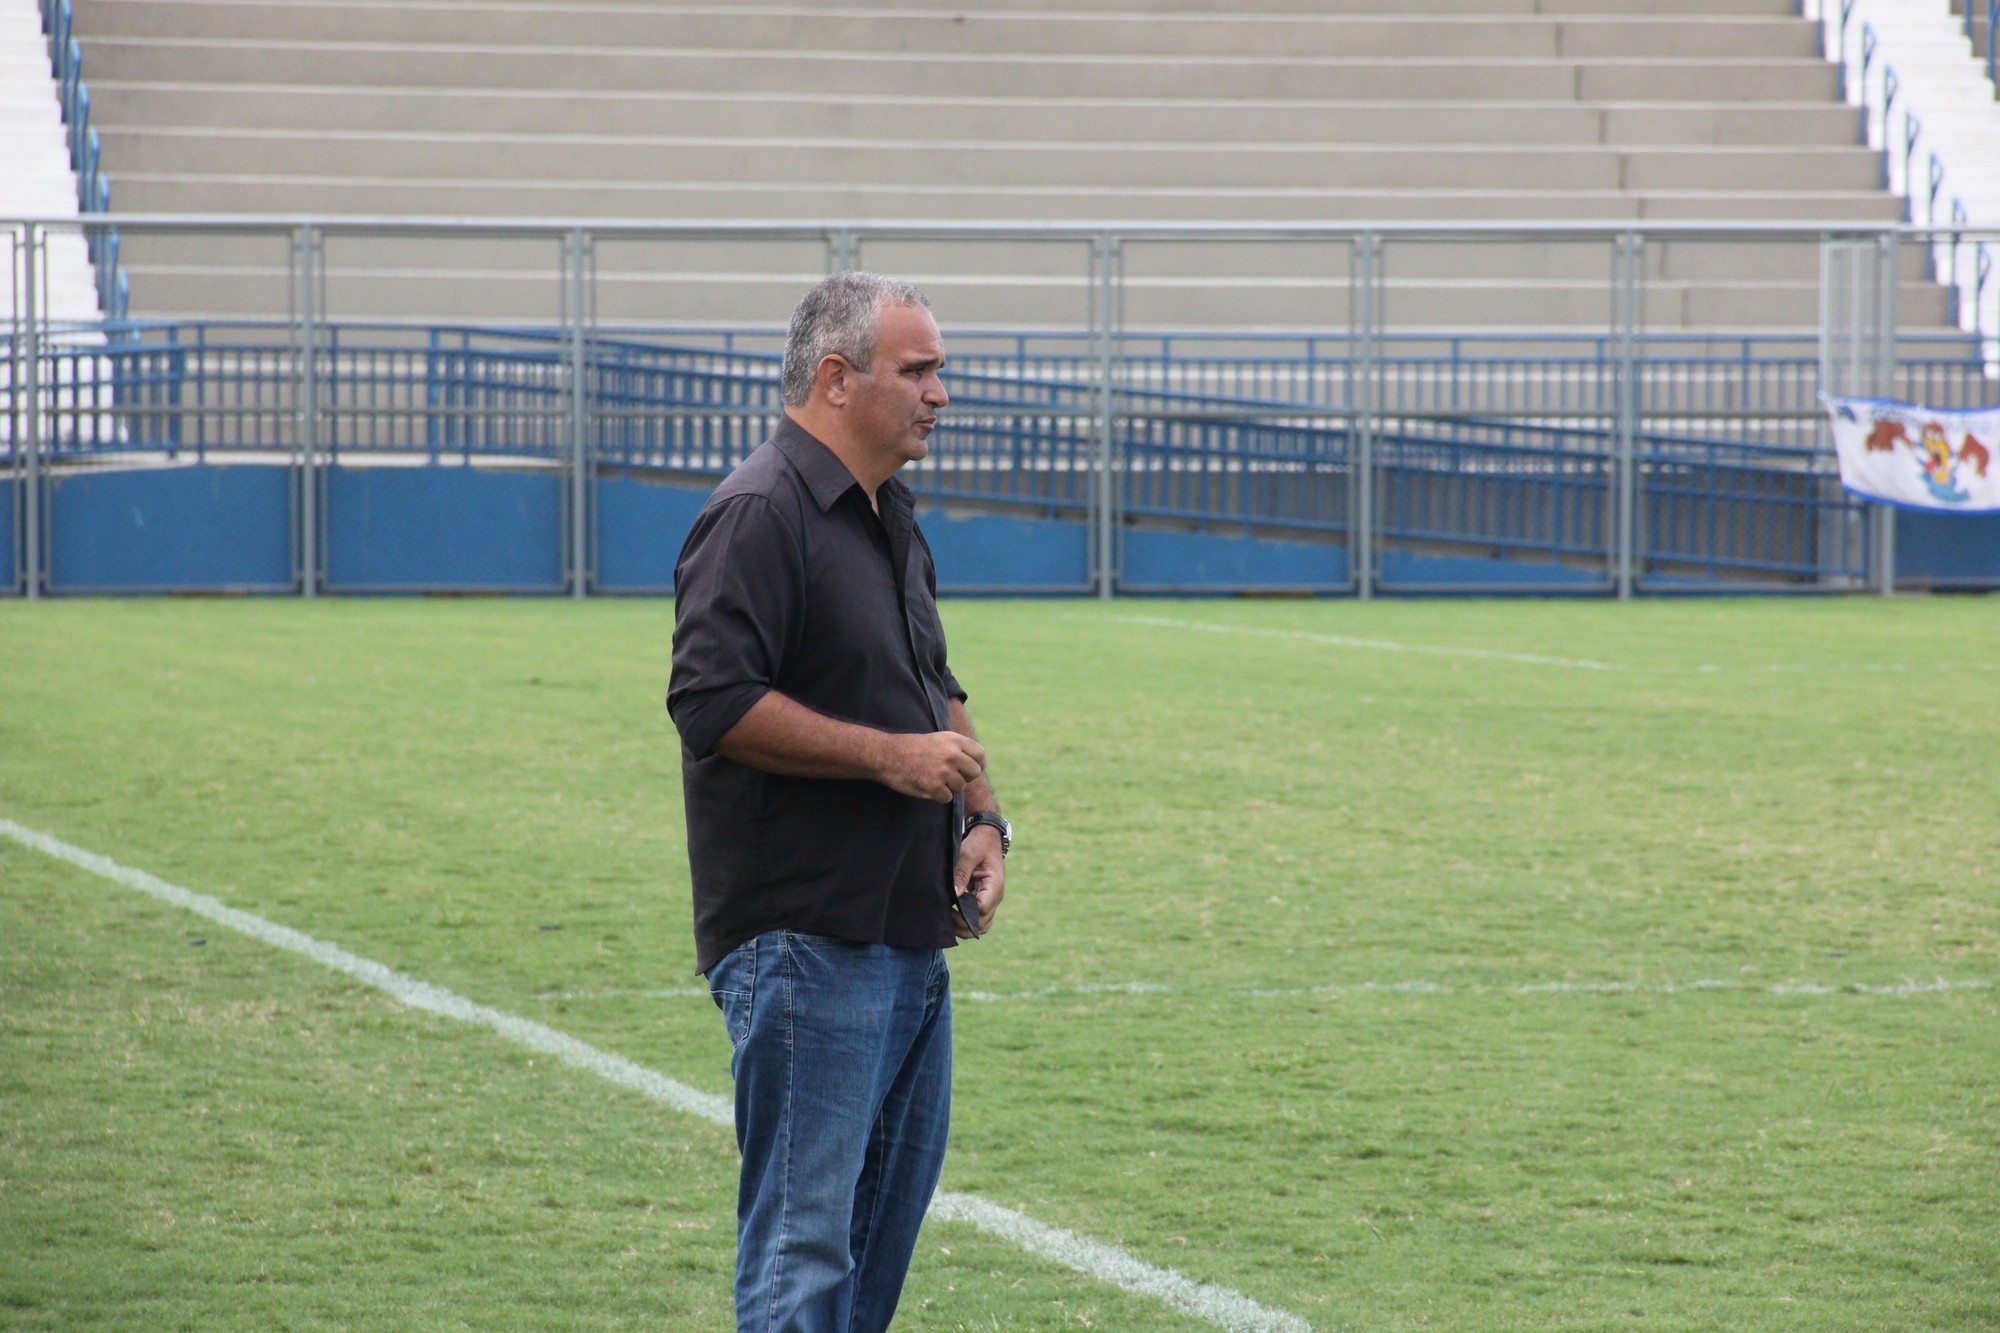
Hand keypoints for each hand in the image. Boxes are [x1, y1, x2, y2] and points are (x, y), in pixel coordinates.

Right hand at [878, 731, 985, 802]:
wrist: (888, 755)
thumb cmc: (913, 748)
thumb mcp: (939, 739)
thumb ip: (958, 748)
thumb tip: (977, 764)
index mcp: (954, 740)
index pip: (980, 755)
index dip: (977, 765)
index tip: (970, 770)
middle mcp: (952, 754)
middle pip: (974, 773)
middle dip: (965, 778)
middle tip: (950, 777)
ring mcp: (944, 771)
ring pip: (960, 787)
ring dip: (949, 787)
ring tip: (933, 779)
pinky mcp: (934, 786)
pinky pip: (947, 798)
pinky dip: (938, 796)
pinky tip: (926, 786)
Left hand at [953, 823, 1005, 937]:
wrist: (988, 838)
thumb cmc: (978, 844)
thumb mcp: (968, 854)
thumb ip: (961, 874)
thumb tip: (955, 895)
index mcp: (995, 885)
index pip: (982, 910)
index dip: (965, 915)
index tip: (949, 910)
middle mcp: (996, 896)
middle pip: (983, 923)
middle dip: (964, 925)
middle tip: (945, 918)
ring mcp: (992, 900)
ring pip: (983, 925)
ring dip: (966, 927)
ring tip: (948, 919)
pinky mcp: (985, 900)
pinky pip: (980, 919)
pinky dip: (968, 922)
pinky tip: (954, 915)